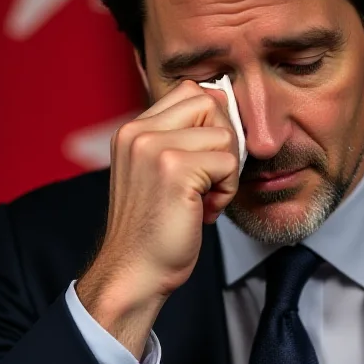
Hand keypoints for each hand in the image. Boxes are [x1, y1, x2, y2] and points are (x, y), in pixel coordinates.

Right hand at [76, 80, 239, 356]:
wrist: (134, 272)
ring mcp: (154, 148)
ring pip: (225, 135)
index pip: (191, 92)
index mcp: (133, 130)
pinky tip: (204, 210)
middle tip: (209, 180)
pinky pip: (229, 163)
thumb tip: (224, 106)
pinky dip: (227, 191)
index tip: (205, 161)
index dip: (212, 123)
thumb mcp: (159, 171)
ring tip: (203, 198)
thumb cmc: (154, 228)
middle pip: (211, 103)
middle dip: (224, 142)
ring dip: (227, 172)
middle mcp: (139, 132)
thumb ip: (180, 139)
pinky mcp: (175, 169)